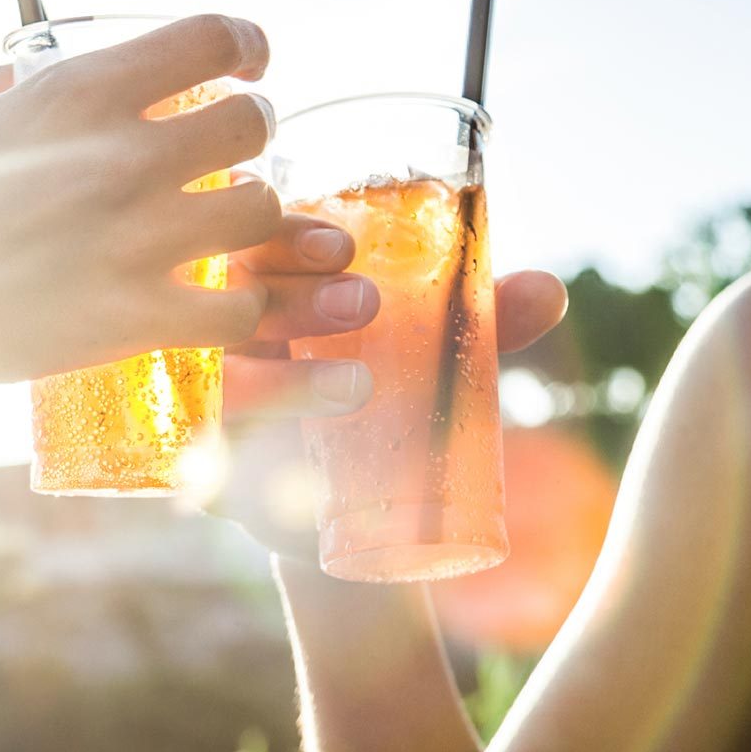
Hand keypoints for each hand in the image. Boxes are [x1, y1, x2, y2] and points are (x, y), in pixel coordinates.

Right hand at [0, 14, 281, 396]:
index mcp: (77, 92)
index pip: (212, 37)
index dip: (244, 44)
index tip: (250, 60)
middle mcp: (121, 156)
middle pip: (252, 121)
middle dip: (249, 130)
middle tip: (228, 152)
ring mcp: (135, 240)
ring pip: (262, 210)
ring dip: (250, 215)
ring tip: (222, 227)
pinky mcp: (136, 318)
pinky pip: (238, 308)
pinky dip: (236, 308)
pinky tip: (211, 304)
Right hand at [211, 227, 566, 549]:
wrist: (350, 519)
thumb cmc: (384, 410)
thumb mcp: (433, 361)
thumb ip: (482, 326)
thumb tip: (550, 290)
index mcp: (265, 285)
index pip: (254, 236)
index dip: (289, 233)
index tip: (347, 246)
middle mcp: (219, 336)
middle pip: (225, 294)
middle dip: (292, 294)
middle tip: (365, 305)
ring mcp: (207, 404)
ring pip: (221, 375)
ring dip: (283, 376)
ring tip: (359, 387)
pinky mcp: (204, 472)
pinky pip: (200, 452)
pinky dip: (235, 448)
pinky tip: (282, 457)